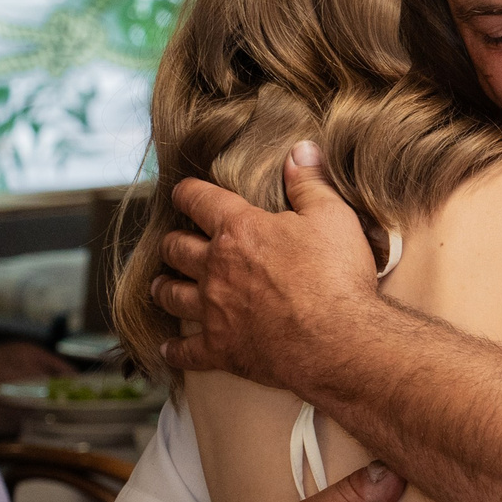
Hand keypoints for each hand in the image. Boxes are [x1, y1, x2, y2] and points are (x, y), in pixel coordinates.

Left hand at [154, 142, 374, 385]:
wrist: (339, 340)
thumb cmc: (337, 276)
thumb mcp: (334, 217)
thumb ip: (311, 183)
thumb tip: (300, 150)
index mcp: (239, 230)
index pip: (199, 200)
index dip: (188, 192)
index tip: (183, 192)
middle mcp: (215, 267)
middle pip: (175, 248)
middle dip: (173, 242)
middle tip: (176, 242)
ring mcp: (213, 310)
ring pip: (171, 294)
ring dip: (164, 288)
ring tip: (163, 286)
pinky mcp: (220, 348)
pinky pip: (186, 351)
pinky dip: (175, 350)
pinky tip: (170, 349)